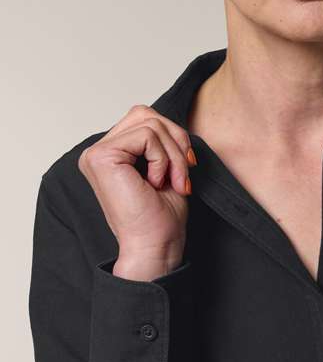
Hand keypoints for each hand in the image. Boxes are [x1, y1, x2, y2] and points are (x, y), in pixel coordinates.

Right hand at [78, 104, 196, 279]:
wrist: (155, 247)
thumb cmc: (161, 219)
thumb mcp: (167, 170)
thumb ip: (162, 142)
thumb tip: (173, 123)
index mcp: (112, 155)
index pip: (144, 119)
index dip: (173, 137)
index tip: (187, 167)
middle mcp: (98, 152)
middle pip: (145, 114)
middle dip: (175, 141)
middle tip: (183, 175)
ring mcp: (96, 154)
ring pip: (150, 123)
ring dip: (173, 155)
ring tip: (174, 182)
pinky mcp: (102, 158)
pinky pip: (146, 136)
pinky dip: (163, 159)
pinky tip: (158, 183)